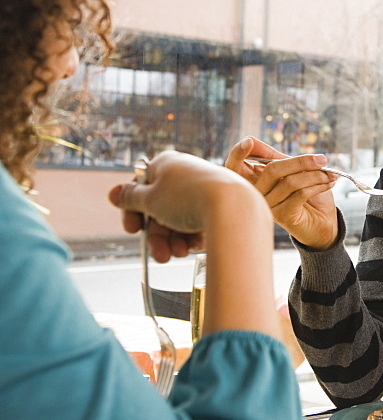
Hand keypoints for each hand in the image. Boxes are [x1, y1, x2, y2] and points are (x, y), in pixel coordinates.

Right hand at [108, 151, 261, 262]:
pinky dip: (193, 236)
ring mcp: (202, 188)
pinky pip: (197, 222)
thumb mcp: (150, 199)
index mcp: (165, 164)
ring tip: (180, 253)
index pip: (140, 188)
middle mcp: (184, 173)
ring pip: (178, 219)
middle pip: (159, 209)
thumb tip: (114, 193)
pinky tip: (196, 246)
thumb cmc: (188, 198)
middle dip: (158, 236)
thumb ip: (130, 198)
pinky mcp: (218, 204)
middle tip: (160, 255)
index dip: (133, 211)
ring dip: (174, 241)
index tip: (132, 230)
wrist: (232, 206)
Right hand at [225, 136, 338, 248]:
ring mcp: (268, 206)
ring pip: (290, 181)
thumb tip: (252, 140)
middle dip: (300, 162)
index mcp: (255, 179)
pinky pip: (300, 194)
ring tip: (330, 174)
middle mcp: (258, 193)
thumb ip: (276, 157)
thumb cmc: (308, 194)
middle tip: (322, 159)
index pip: (235, 166)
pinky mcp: (282, 216)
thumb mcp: (293, 170)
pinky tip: (329, 183)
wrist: (324, 221)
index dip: (237, 154)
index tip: (248, 142)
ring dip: (315, 175)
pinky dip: (318, 185)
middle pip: (271, 170)